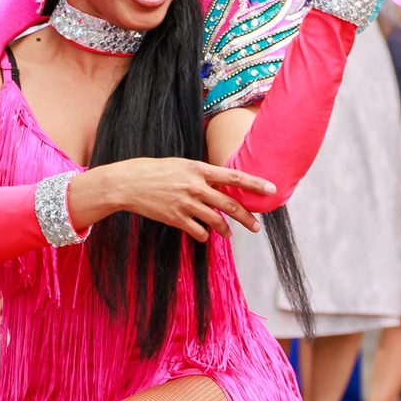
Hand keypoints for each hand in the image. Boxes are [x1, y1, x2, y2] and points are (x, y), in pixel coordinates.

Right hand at [73, 157, 273, 242]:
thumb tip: (222, 184)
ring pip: (216, 221)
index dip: (255, 184)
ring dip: (226, 230)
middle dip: (247, 218)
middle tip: (257, 227)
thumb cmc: (155, 170)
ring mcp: (186, 204)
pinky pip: (199, 232)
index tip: (271, 189)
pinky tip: (205, 234)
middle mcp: (195, 187)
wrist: (129, 183)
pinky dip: (205, 235)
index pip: (234, 177)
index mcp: (198, 169)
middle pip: (230, 205)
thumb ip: (202, 174)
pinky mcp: (176, 219)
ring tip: (229, 233)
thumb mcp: (181, 165)